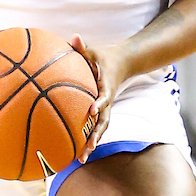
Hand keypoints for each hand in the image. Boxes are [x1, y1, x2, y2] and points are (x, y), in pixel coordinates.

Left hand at [70, 34, 130, 159]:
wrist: (121, 65)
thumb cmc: (103, 58)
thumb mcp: (95, 51)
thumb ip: (83, 47)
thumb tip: (74, 36)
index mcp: (106, 87)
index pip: (104, 97)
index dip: (99, 103)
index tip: (91, 111)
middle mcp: (107, 101)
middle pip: (103, 121)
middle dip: (96, 135)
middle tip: (87, 147)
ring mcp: (105, 109)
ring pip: (100, 129)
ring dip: (92, 143)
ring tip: (81, 159)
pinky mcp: (101, 113)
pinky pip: (95, 128)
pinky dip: (88, 140)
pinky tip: (77, 153)